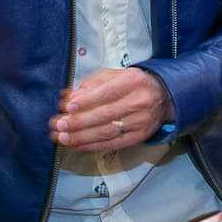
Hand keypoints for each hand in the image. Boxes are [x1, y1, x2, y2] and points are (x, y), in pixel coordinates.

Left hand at [50, 68, 167, 151]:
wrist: (162, 97)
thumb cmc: (132, 84)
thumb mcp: (114, 75)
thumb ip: (91, 84)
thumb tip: (70, 97)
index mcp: (132, 81)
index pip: (107, 93)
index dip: (87, 102)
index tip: (68, 107)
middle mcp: (138, 102)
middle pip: (105, 115)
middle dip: (79, 122)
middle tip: (59, 125)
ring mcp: (140, 122)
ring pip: (107, 132)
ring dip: (81, 137)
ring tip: (63, 138)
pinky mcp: (138, 137)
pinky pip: (112, 143)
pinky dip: (92, 145)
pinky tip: (77, 145)